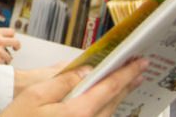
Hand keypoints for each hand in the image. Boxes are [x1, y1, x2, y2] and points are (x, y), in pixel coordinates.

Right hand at [1, 58, 148, 116]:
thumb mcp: (36, 95)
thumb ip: (63, 82)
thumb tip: (85, 71)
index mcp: (78, 112)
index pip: (109, 88)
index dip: (126, 73)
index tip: (139, 63)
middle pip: (114, 101)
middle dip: (127, 83)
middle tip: (139, 69)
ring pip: (109, 112)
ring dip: (119, 95)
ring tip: (128, 82)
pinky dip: (107, 107)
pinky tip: (107, 101)